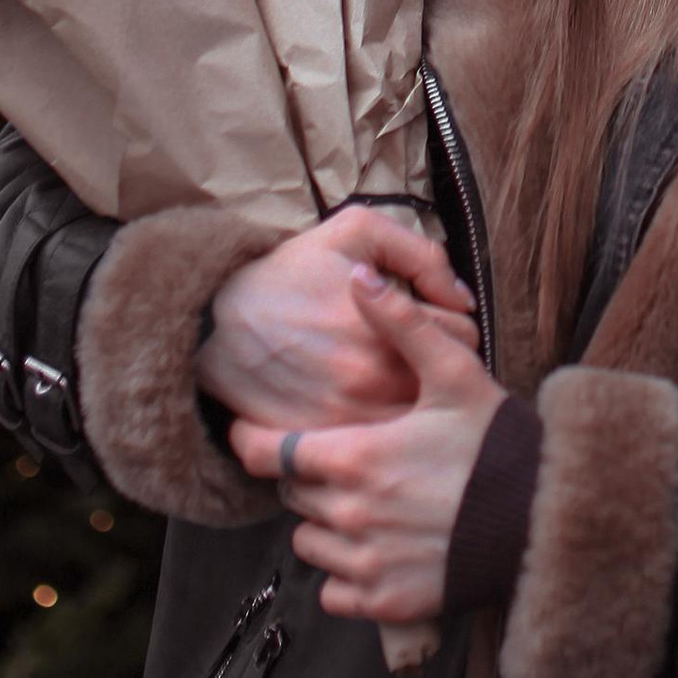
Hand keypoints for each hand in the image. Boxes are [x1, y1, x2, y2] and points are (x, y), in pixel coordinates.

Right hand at [198, 204, 476, 436]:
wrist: (214, 320)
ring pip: (416, 421)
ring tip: (392, 378)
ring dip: (414, 402)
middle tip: (416, 351)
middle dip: (439, 365)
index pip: (463, 338)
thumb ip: (420, 254)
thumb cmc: (288, 271)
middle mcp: (372, 379)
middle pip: (444, 384)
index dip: (451, 325)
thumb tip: (460, 296)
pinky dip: (379, 428)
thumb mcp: (354, 231)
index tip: (431, 321)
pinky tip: (365, 403)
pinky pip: (374, 446)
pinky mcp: (320, 444)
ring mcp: (346, 418)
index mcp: (387, 326)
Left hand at [228, 274, 505, 626]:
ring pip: (309, 542)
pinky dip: (345, 573)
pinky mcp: (385, 602)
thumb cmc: (498, 445)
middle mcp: (351, 515)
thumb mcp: (455, 375)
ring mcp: (366, 563)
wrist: (543, 520)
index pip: (272, 454)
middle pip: (295, 494)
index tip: (253, 435)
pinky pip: (334, 591)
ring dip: (323, 524)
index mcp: (357, 458)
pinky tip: (376, 548)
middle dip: (310, 476)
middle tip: (344, 462)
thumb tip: (359, 277)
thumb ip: (402, 324)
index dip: (257, 442)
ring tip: (365, 504)